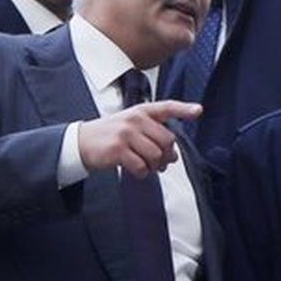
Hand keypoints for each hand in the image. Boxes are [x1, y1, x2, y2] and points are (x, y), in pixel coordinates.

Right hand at [78, 100, 201, 177]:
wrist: (82, 142)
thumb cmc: (111, 135)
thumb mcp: (131, 125)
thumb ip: (153, 134)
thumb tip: (174, 155)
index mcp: (141, 111)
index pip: (166, 107)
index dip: (184, 109)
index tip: (198, 111)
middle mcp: (135, 120)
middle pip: (166, 140)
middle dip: (166, 156)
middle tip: (161, 163)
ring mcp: (126, 134)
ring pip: (155, 155)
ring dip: (155, 166)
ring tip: (147, 167)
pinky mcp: (117, 150)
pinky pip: (141, 166)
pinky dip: (142, 173)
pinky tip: (136, 170)